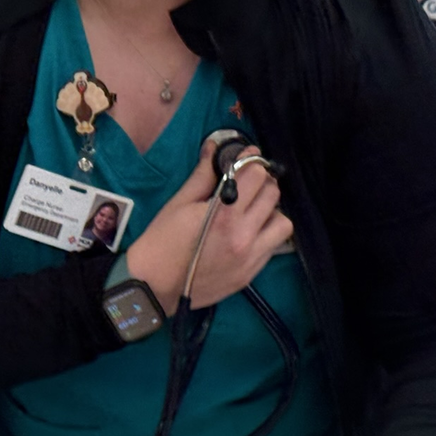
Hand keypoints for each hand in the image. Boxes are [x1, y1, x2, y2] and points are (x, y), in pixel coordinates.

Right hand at [126, 141, 292, 313]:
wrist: (152, 286)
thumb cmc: (160, 242)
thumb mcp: (178, 204)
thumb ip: (203, 176)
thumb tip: (214, 150)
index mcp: (225, 215)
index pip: (257, 176)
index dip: (251, 163)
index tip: (246, 160)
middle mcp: (244, 236)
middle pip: (273, 195)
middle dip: (261, 183)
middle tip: (246, 184)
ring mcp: (250, 258)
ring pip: (282, 223)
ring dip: (270, 212)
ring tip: (252, 212)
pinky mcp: (250, 274)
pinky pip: (273, 247)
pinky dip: (265, 235)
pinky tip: (247, 234)